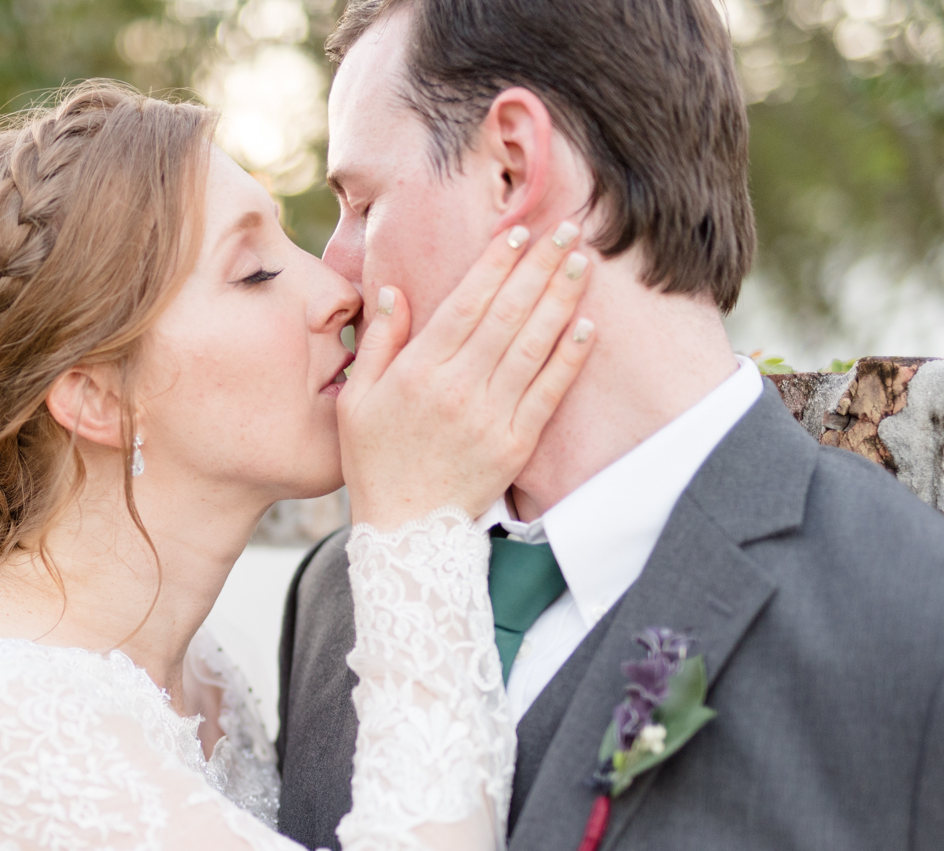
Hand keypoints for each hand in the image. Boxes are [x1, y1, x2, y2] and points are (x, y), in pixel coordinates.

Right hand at [340, 220, 594, 527]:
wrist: (405, 529)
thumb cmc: (375, 462)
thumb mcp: (357, 401)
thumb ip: (379, 343)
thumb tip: (395, 291)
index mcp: (418, 372)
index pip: (465, 304)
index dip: (495, 264)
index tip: (519, 231)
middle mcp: (457, 389)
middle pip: (506, 315)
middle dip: (539, 267)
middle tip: (569, 228)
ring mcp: (489, 417)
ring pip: (531, 346)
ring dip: (560, 300)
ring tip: (583, 262)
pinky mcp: (514, 444)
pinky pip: (547, 394)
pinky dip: (568, 359)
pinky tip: (586, 326)